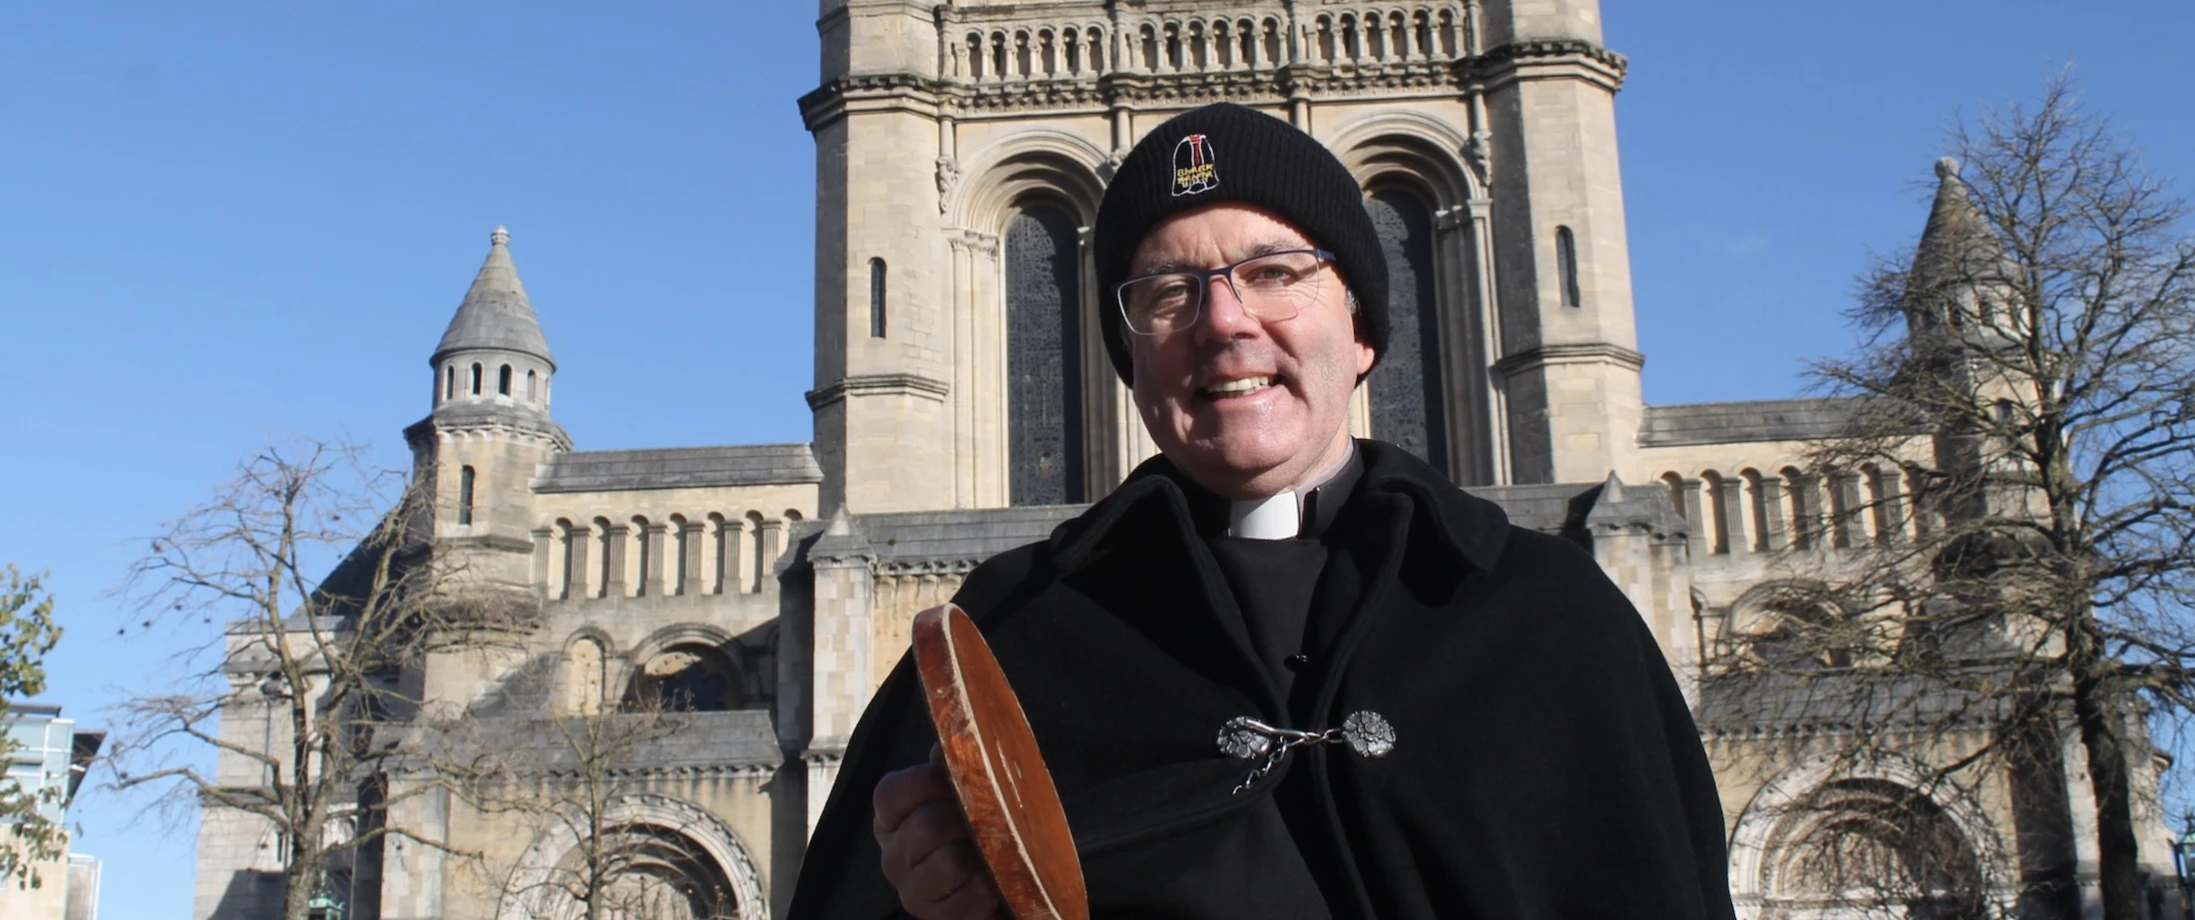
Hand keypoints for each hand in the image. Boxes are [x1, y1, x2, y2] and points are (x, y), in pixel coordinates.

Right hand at [873, 745, 1006, 919]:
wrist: (1004, 882)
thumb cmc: (979, 829)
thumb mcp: (966, 791)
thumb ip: (955, 764)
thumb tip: (951, 738)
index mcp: (892, 817)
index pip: (892, 792)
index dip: (930, 780)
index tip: (964, 778)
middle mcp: (892, 855)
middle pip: (927, 825)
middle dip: (967, 819)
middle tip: (989, 818)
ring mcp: (912, 890)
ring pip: (949, 861)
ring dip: (982, 854)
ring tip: (993, 851)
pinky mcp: (937, 917)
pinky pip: (971, 895)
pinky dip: (991, 885)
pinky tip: (996, 881)